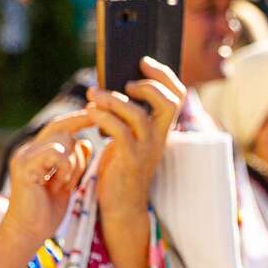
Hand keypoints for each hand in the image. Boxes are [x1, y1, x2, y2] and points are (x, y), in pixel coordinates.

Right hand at [0, 112, 93, 267]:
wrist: (29, 233)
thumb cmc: (48, 211)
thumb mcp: (67, 181)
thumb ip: (74, 161)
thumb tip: (86, 141)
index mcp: (36, 152)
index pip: (59, 125)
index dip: (79, 119)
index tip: (100, 117)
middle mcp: (27, 150)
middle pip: (62, 128)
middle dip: (79, 147)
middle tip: (76, 173)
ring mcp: (24, 156)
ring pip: (63, 140)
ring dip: (74, 163)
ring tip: (65, 185)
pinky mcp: (24, 166)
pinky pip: (56, 153)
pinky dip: (65, 168)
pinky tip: (61, 185)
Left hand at [90, 58, 185, 267]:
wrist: (120, 204)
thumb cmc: (119, 168)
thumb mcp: (128, 137)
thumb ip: (127, 114)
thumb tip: (113, 84)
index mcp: (163, 128)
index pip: (177, 94)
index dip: (163, 74)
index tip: (142, 62)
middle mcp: (160, 136)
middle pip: (169, 101)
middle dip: (147, 84)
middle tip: (123, 83)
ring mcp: (147, 149)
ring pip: (138, 114)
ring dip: (113, 99)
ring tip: (94, 94)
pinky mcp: (129, 160)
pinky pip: (119, 132)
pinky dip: (103, 116)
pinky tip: (90, 112)